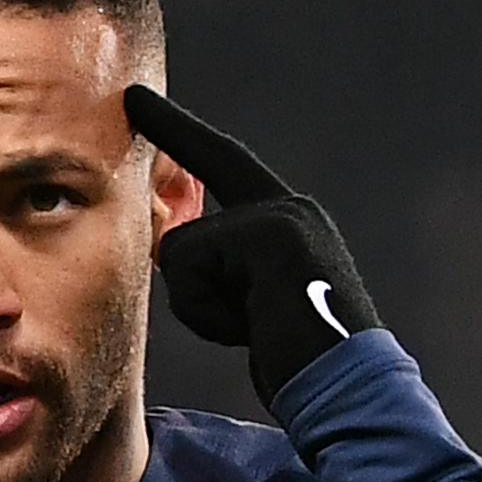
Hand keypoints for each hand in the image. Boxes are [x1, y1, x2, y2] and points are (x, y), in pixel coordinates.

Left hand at [124, 85, 380, 404]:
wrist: (347, 387)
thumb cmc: (298, 362)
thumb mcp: (251, 307)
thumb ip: (219, 269)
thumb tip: (165, 245)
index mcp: (290, 222)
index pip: (225, 166)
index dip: (184, 135)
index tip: (142, 102)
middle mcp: (289, 209)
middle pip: (207, 169)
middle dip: (173, 126)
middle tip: (134, 95)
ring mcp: (280, 218)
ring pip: (180, 246)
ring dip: (197, 302)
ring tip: (249, 327)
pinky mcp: (267, 236)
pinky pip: (187, 265)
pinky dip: (205, 310)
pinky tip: (251, 328)